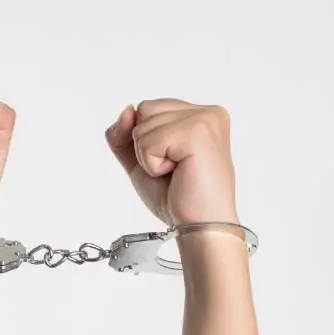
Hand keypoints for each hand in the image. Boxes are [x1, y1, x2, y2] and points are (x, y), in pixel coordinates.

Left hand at [105, 98, 237, 225]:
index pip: (148, 108)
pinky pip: (148, 141)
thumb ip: (125, 134)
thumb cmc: (179, 198)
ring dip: (149, 157)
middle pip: (144, 110)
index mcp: (200, 115)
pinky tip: (178, 173)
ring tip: (177, 171)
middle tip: (175, 170)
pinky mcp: (198, 132)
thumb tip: (127, 111)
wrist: (199, 226)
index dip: (145, 140)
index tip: (173, 164)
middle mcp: (208, 112)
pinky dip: (153, 164)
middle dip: (146, 146)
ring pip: (143, 125)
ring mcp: (205, 120)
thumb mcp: (141, 160)